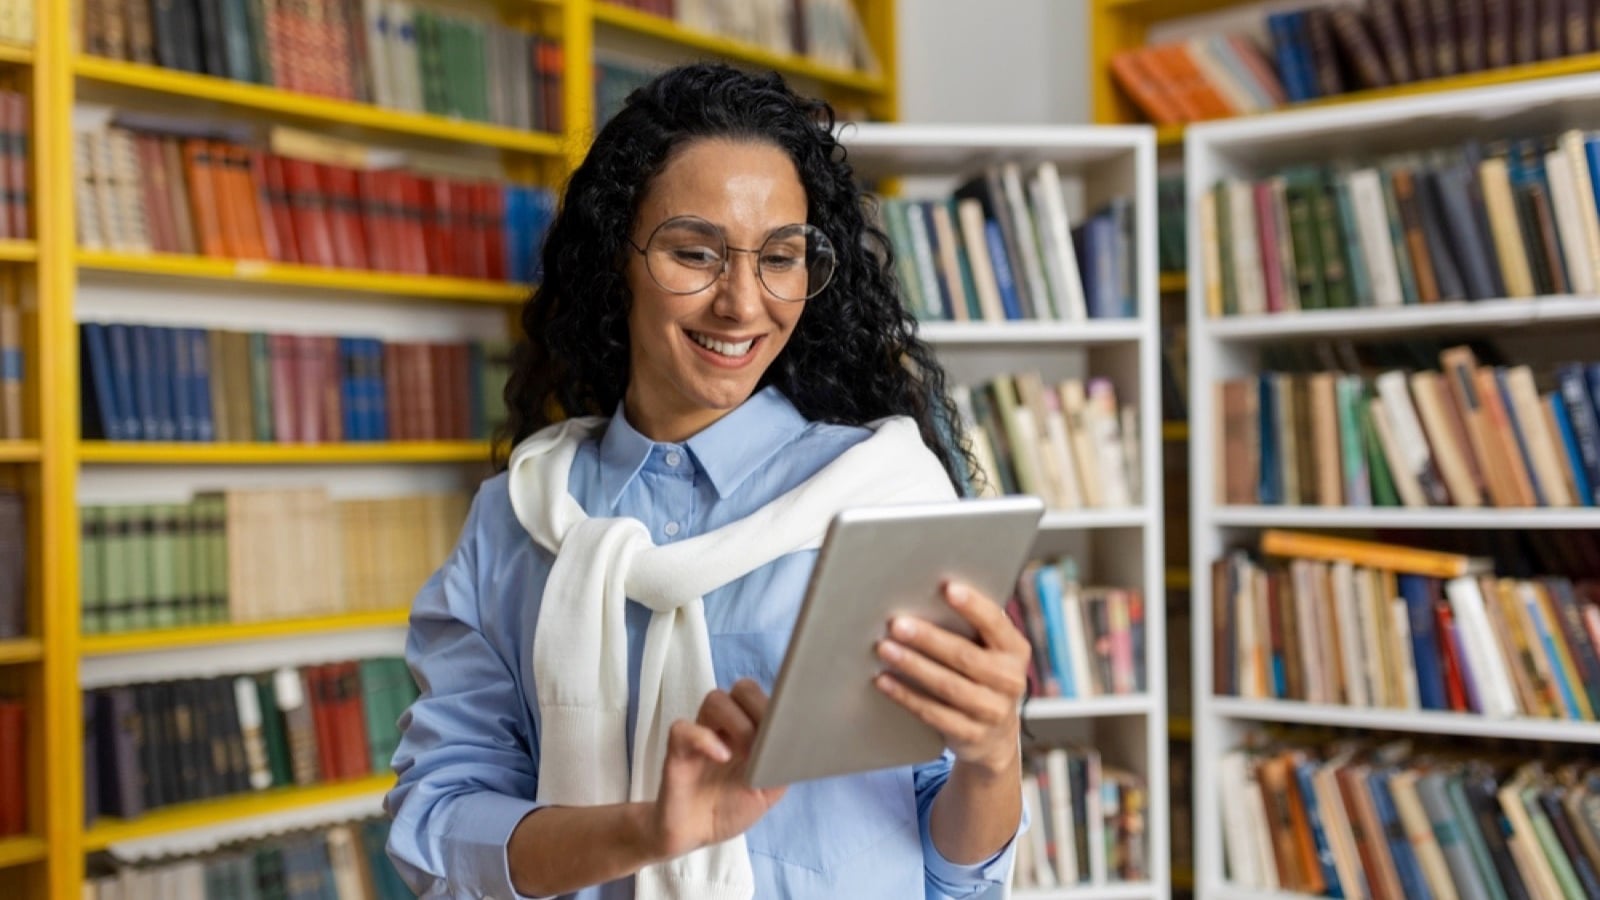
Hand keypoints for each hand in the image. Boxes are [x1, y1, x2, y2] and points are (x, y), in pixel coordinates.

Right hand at [649, 678, 786, 860]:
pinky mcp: (677, 751)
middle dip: (760, 708)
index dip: (777, 704)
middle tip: (766, 742)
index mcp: (748, 730)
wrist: (694, 834)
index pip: (765, 697)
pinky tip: (723, 757)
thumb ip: (782, 766)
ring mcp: (700, 736)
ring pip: (715, 699)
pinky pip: (683, 728)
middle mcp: (724, 726)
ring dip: (738, 722)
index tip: (789, 726)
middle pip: (743, 688)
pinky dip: (705, 738)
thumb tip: (798, 745)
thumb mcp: (768, 791)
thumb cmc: (729, 808)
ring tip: (747, 754)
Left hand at [874, 581, 1028, 773]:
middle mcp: (1010, 681)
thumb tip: (926, 593)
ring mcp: (992, 712)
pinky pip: (933, 713)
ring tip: (885, 648)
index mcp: (1016, 651)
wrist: (995, 736)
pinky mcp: (970, 735)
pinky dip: (906, 696)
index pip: (995, 624)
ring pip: (947, 686)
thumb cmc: (983, 676)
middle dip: (928, 638)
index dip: (973, 606)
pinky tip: (884, 681)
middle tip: (897, 624)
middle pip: (965, 656)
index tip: (948, 588)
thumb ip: (971, 627)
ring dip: (913, 665)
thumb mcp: (990, 651)